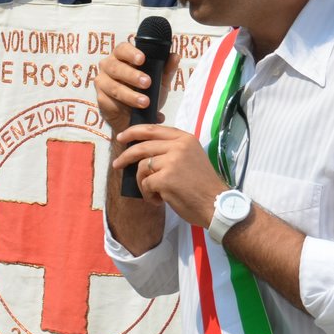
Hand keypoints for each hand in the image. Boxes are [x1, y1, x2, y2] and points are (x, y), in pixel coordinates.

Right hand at [95, 40, 180, 137]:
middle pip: (116, 67)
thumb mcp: (160, 81)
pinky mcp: (101, 98)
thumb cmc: (145, 92)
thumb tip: (175, 56)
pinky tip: (134, 109)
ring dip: (130, 94)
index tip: (142, 59)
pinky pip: (109, 100)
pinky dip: (123, 104)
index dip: (131, 53)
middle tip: (147, 82)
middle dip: (132, 75)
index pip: (122, 49)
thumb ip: (167, 69)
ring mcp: (103, 82)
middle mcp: (108, 67)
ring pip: (113, 86)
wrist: (136, 116)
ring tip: (145, 102)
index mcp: (122, 57)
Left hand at [112, 123, 227, 227]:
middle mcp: (178, 146)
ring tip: (155, 192)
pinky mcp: (165, 178)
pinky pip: (145, 184)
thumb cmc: (202, 185)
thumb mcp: (191, 157)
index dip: (134, 132)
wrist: (216, 204)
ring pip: (142, 167)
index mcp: (185, 139)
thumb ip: (171, 149)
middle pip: (142, 146)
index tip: (122, 137)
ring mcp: (171, 161)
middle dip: (125, 156)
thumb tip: (142, 149)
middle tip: (116, 164)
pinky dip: (148, 194)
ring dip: (143, 183)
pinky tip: (160, 200)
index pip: (153, 129)